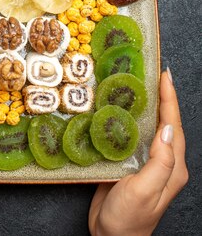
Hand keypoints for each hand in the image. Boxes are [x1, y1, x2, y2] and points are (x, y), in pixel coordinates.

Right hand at [88, 69, 188, 234]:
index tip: (164, 76)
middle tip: (150, 73)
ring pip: (148, 128)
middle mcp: (162, 162)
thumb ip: (160, 161)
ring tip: (136, 85)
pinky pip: (131, 137)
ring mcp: (146, 164)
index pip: (173, 125)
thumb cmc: (129, 218)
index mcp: (172, 167)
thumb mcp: (145, 190)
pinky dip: (128, 120)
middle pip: (165, 123)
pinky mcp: (128, 166)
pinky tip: (117, 111)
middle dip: (161, 97)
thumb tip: (168, 129)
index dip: (169, 99)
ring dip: (145, 106)